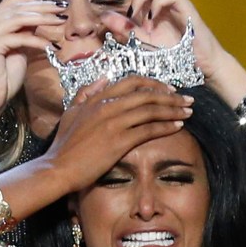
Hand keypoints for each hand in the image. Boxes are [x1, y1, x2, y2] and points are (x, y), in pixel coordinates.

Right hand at [0, 0, 66, 115]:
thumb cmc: (2, 82)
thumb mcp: (17, 52)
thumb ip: (24, 35)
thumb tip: (39, 19)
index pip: (11, 4)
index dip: (33, 2)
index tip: (54, 5)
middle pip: (15, 7)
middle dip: (41, 6)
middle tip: (62, 7)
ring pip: (18, 18)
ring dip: (42, 17)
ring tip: (60, 20)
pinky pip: (19, 38)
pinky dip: (36, 40)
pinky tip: (50, 45)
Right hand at [46, 76, 193, 192]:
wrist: (58, 169)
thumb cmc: (64, 146)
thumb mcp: (71, 112)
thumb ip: (86, 93)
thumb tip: (104, 78)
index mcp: (97, 98)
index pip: (131, 82)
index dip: (153, 84)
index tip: (167, 89)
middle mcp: (107, 106)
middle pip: (146, 94)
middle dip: (170, 96)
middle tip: (186, 99)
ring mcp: (114, 123)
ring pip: (151, 110)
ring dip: (173, 110)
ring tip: (188, 112)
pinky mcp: (119, 141)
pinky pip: (149, 130)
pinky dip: (166, 126)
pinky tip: (178, 126)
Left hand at [97, 0, 228, 81]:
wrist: (200, 61)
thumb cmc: (174, 51)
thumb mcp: (143, 42)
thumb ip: (126, 29)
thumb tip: (104, 17)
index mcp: (152, 2)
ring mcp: (176, 0)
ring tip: (133, 16)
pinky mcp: (187, 7)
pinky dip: (157, 5)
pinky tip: (151, 22)